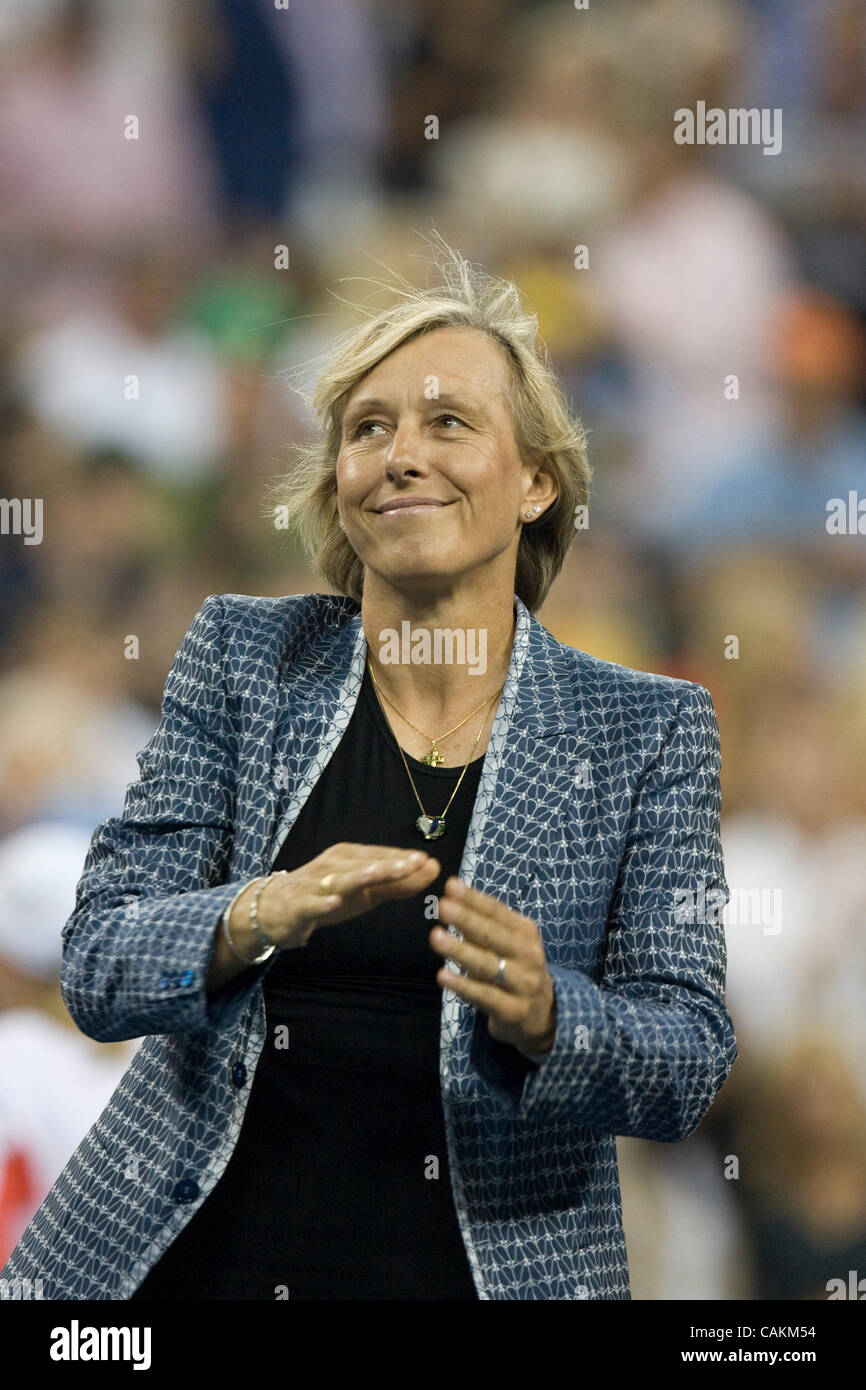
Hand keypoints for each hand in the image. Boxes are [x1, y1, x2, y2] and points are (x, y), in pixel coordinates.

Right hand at [254, 842, 439, 948]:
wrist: (275, 908)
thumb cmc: (328, 895)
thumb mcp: (366, 891)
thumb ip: (399, 883)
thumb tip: (433, 869)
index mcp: (351, 857)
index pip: (381, 856)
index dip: (404, 860)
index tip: (429, 862)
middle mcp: (334, 865)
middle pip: (365, 864)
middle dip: (390, 864)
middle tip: (415, 863)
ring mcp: (315, 884)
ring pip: (340, 879)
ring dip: (359, 875)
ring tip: (379, 873)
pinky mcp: (298, 905)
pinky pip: (310, 903)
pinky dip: (322, 902)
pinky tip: (334, 901)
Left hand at [430, 877, 556, 1056]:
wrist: (543, 1014)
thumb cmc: (516, 969)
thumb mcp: (509, 943)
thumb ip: (484, 925)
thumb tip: (451, 901)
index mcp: (526, 932)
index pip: (497, 912)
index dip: (474, 899)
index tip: (450, 886)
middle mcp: (528, 955)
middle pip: (493, 936)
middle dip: (467, 920)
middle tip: (442, 906)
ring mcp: (523, 984)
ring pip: (488, 965)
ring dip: (460, 951)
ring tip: (436, 937)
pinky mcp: (513, 1010)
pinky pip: (485, 995)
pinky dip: (463, 985)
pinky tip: (443, 976)